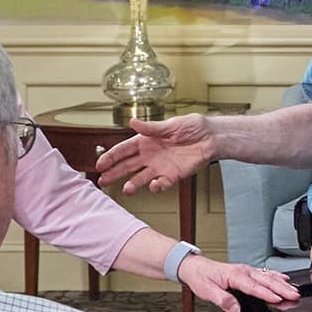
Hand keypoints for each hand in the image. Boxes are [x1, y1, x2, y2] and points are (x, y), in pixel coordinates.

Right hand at [96, 114, 216, 192]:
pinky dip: (156, 187)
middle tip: (103, 181)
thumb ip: (151, 128)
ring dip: (132, 184)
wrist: (211, 138)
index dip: (111, 157)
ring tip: (125, 190)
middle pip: (127, 166)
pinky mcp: (172, 176)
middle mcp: (150, 155)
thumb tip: (132, 121)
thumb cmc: (192, 127)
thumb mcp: (171, 125)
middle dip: (114, 173)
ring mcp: (160, 167)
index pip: (123, 150)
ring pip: (141, 178)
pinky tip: (152, 186)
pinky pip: (161, 184)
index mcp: (146, 141)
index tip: (100, 164)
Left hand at [177, 255, 297, 311]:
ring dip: (282, 284)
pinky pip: (265, 273)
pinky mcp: (247, 272)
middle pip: (266, 280)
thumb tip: (235, 308)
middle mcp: (243, 271)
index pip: (254, 287)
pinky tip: (285, 280)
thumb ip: (222, 300)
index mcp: (234, 276)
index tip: (279, 299)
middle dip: (282, 288)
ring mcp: (246, 270)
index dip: (267, 293)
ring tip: (295, 291)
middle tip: (295, 295)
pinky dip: (277, 277)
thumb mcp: (207, 291)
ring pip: (268, 277)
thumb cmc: (201, 278)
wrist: (195, 267)